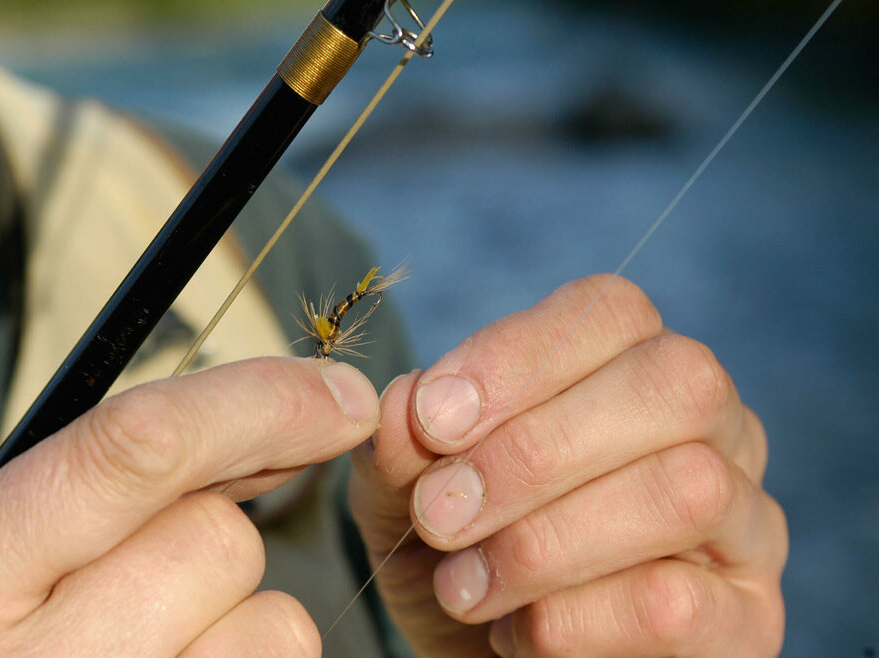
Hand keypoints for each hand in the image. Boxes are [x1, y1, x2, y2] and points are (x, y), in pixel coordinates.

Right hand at [0, 357, 378, 655]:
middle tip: (148, 567)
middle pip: (219, 535)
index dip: (260, 403)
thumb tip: (306, 405)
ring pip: (271, 617)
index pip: (138, 448)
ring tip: (154, 639)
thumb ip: (133, 470)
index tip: (338, 393)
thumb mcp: (13, 542)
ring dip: (236, 612)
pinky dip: (252, 657)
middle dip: (212, 529)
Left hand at [349, 275, 786, 656]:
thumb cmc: (456, 556)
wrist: (484, 656)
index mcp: (633, 368)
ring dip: (546, 543)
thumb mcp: (405, 498)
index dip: (517, 357)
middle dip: (536, 450)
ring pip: (687, 489)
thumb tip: (408, 401)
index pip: (611, 311)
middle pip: (673, 383)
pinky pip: (676, 603)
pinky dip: (572, 622)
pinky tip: (517, 636)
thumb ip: (402, 447)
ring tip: (463, 588)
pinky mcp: (746, 621)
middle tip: (439, 513)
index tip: (432, 422)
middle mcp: (713, 429)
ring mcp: (745, 523)